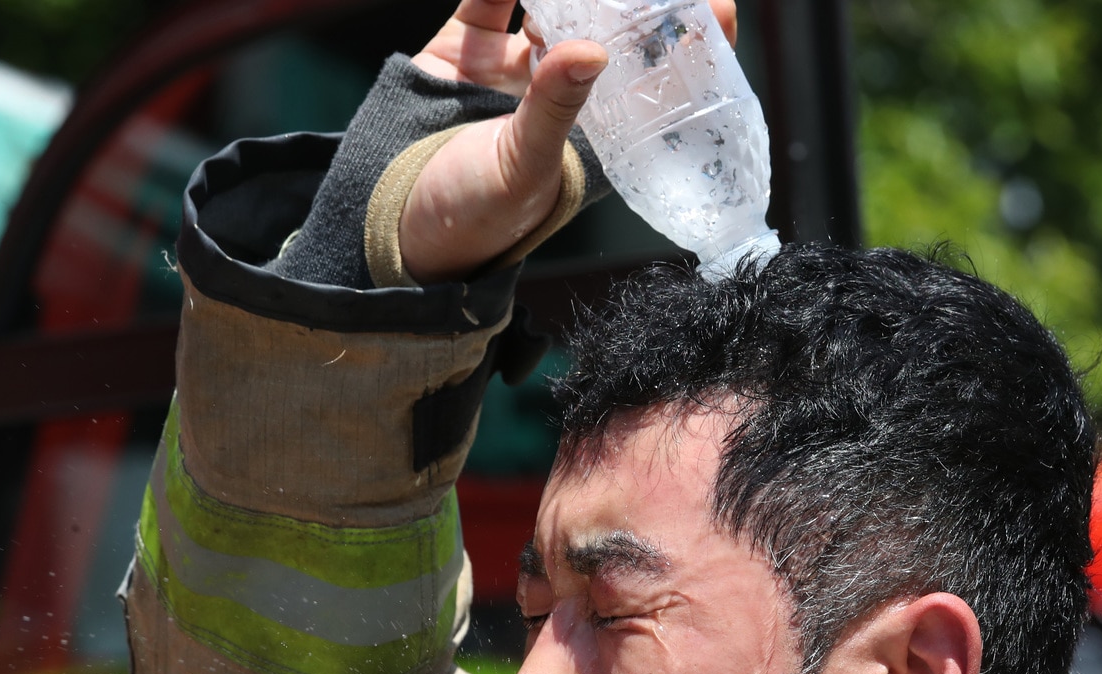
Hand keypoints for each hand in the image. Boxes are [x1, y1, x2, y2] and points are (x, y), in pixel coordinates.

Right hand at [400, 0, 738, 282]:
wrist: (385, 223)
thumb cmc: (470, 219)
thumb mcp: (522, 169)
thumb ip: (554, 109)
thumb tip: (592, 50)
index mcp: (593, 139)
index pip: (652, 87)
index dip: (684, 47)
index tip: (715, 7)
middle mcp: (560, 99)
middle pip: (610, 34)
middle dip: (631, 1)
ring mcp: (514, 69)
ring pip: (555, 7)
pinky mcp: (465, 50)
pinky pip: (487, 0)